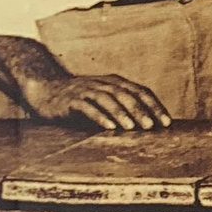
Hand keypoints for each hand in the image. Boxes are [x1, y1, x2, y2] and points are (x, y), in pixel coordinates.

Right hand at [20, 70, 171, 132]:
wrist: (45, 89)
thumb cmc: (79, 99)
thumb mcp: (103, 99)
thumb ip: (121, 107)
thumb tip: (148, 125)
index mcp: (115, 83)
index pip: (140, 91)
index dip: (155, 106)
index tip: (167, 122)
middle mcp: (103, 84)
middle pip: (126, 95)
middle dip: (141, 111)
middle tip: (152, 126)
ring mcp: (86, 90)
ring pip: (108, 100)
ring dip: (122, 113)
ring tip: (133, 127)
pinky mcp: (71, 100)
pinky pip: (87, 108)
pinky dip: (99, 116)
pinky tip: (108, 127)